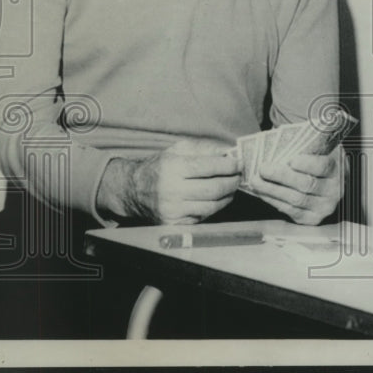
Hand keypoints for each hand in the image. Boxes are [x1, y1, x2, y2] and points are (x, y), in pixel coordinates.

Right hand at [104, 138, 241, 224]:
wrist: (132, 190)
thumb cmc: (160, 167)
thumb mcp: (177, 150)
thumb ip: (204, 149)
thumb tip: (229, 152)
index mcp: (173, 168)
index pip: (209, 167)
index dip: (229, 165)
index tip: (240, 163)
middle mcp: (172, 190)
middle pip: (214, 189)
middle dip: (233, 182)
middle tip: (239, 177)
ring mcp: (172, 210)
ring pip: (211, 206)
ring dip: (228, 197)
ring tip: (231, 188)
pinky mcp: (173, 224)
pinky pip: (202, 217)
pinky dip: (214, 208)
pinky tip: (218, 199)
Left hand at [254, 146, 344, 224]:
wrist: (328, 179)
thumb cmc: (318, 159)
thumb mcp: (319, 148)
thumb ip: (306, 144)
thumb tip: (280, 143)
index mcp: (338, 169)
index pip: (323, 167)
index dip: (306, 164)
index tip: (290, 160)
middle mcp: (334, 191)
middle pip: (306, 185)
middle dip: (281, 176)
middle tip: (263, 168)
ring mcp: (324, 207)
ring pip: (295, 200)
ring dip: (272, 190)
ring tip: (255, 180)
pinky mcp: (311, 219)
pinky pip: (290, 211)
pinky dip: (273, 201)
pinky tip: (262, 192)